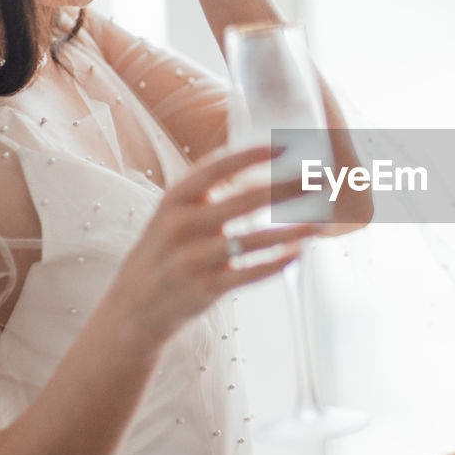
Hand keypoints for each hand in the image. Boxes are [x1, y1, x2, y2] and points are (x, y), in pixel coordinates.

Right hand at [103, 145, 317, 350]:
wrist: (134, 307)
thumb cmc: (167, 251)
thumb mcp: (176, 214)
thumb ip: (211, 193)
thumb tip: (264, 172)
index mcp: (175, 199)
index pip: (215, 168)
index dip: (251, 155)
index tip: (285, 147)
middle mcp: (180, 225)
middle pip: (243, 201)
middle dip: (286, 189)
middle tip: (319, 182)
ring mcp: (190, 259)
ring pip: (252, 240)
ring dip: (291, 232)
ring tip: (321, 224)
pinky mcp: (202, 289)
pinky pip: (248, 274)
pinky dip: (275, 263)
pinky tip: (298, 253)